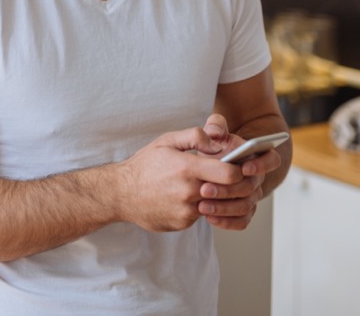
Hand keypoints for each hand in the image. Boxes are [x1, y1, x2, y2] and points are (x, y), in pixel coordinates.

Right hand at [118, 126, 242, 232]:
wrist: (121, 193)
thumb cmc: (145, 165)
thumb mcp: (167, 141)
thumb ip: (195, 136)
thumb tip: (218, 143)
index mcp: (187, 168)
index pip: (230, 174)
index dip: (238, 170)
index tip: (235, 165)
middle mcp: (189, 192)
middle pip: (228, 192)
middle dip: (232, 184)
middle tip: (225, 176)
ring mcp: (186, 211)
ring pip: (215, 204)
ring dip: (214, 196)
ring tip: (200, 184)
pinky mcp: (183, 223)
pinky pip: (201, 214)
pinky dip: (198, 206)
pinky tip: (184, 197)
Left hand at [196, 121, 283, 231]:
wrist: (211, 166)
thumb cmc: (215, 146)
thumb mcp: (214, 131)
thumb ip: (215, 126)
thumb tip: (215, 132)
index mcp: (257, 156)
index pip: (271, 160)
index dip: (261, 165)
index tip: (244, 167)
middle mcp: (257, 178)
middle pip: (251, 187)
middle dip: (228, 189)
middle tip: (206, 189)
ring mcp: (251, 196)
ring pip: (245, 206)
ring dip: (224, 207)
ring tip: (203, 205)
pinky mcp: (243, 212)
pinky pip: (241, 221)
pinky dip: (226, 221)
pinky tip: (210, 218)